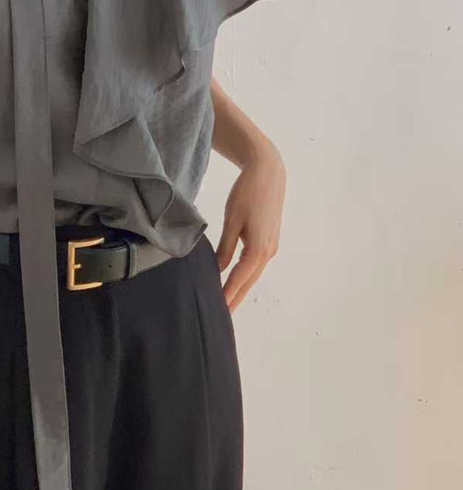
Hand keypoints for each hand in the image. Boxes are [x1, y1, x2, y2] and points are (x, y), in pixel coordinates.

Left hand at [215, 142, 285, 313]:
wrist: (268, 172)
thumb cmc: (247, 193)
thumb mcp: (232, 220)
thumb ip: (225, 247)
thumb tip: (218, 270)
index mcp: (258, 249)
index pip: (239, 279)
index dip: (228, 295)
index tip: (218, 311)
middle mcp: (268, 252)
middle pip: (248, 281)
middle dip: (235, 298)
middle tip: (221, 317)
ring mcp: (271, 247)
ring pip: (252, 274)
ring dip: (240, 288)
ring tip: (226, 303)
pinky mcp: (270, 240)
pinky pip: (255, 264)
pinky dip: (244, 275)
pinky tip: (235, 281)